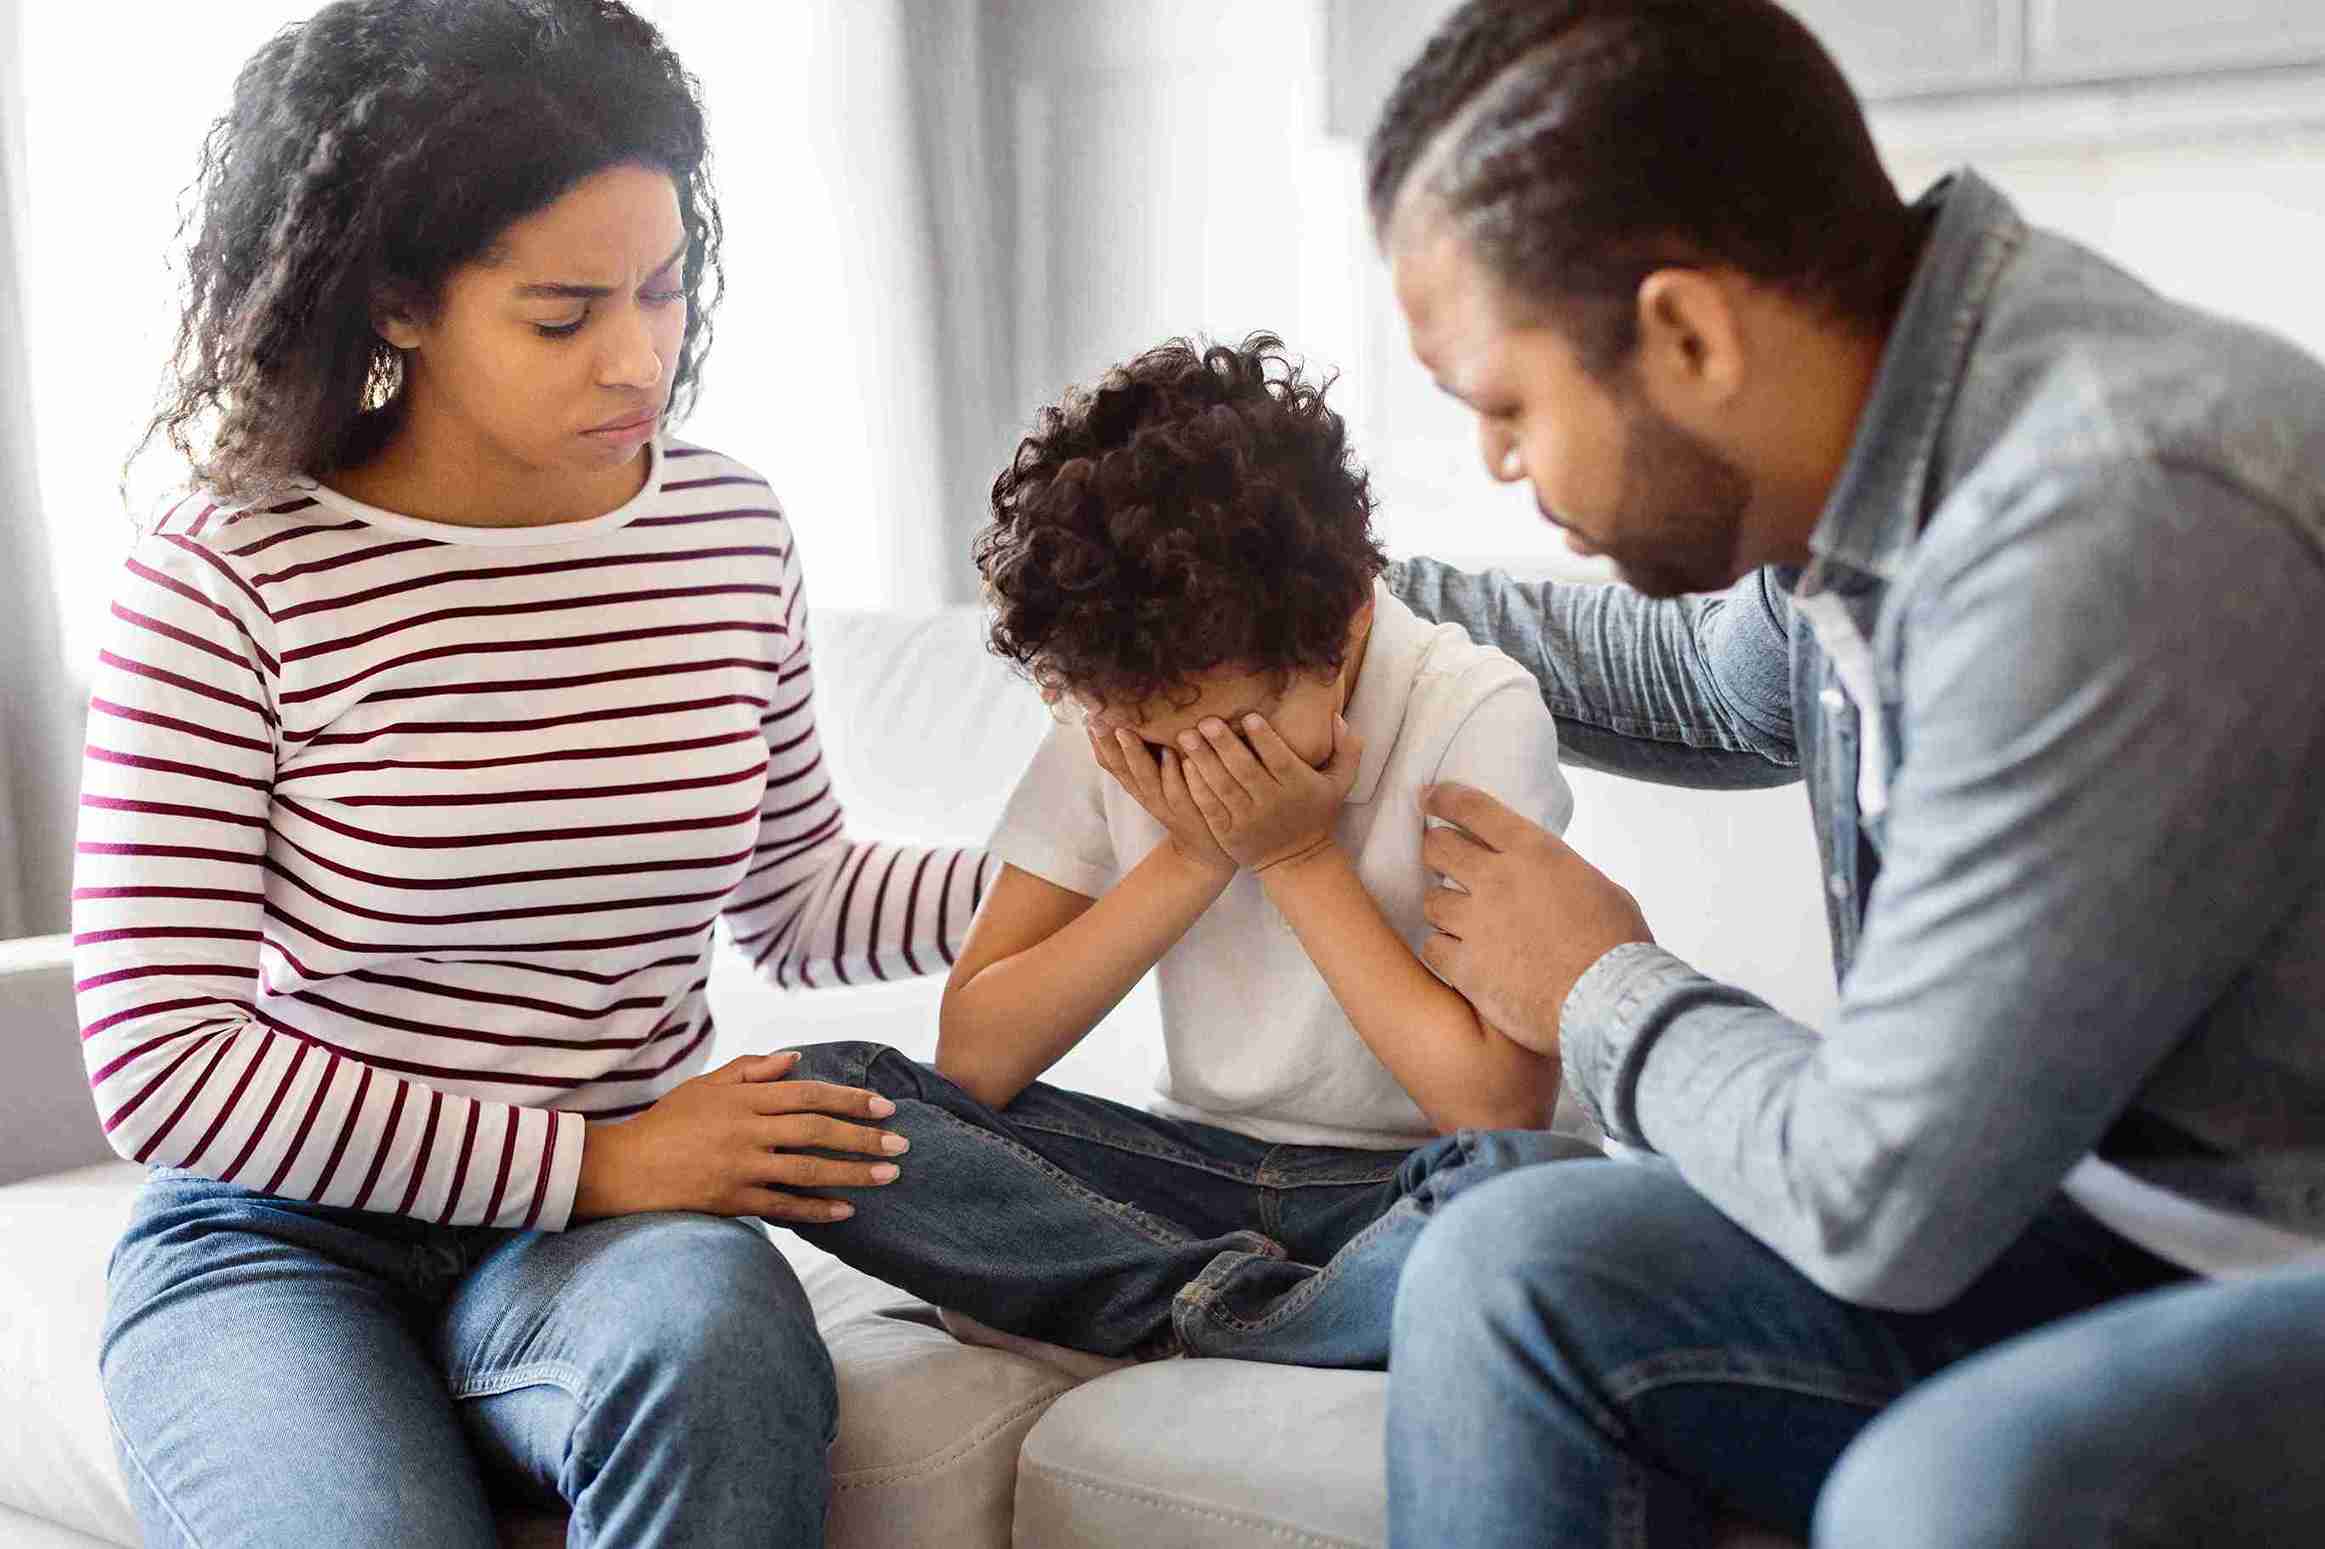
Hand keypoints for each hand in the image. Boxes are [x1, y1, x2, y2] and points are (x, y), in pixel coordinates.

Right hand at [572, 1051, 908, 1223]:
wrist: (623, 1168)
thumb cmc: (668, 1122)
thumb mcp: (706, 1085)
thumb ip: (752, 1069)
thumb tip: (797, 1060)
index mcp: (743, 1097)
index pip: (808, 1093)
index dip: (850, 1098)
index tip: (884, 1106)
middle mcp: (746, 1130)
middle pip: (816, 1130)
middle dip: (863, 1136)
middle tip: (901, 1143)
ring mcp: (740, 1167)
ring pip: (807, 1169)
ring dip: (853, 1173)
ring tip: (889, 1175)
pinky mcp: (731, 1201)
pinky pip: (782, 1207)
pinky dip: (816, 1210)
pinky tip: (846, 1211)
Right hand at [1089, 726, 1235, 875]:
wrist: (1208, 848)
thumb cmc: (1185, 801)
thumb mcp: (1160, 779)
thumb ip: (1147, 754)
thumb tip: (1134, 718)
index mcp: (1138, 787)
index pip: (1112, 764)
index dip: (1099, 743)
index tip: (1088, 716)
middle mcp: (1147, 796)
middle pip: (1123, 770)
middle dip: (1109, 744)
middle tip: (1097, 720)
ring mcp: (1168, 805)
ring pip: (1146, 779)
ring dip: (1135, 755)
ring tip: (1126, 732)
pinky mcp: (1190, 812)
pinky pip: (1178, 793)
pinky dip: (1172, 773)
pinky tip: (1170, 753)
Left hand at [1177, 713, 1361, 871]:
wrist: (1296, 860)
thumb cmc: (1316, 813)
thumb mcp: (1340, 784)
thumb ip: (1346, 750)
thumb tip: (1336, 717)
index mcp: (1298, 787)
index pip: (1280, 760)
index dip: (1265, 739)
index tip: (1249, 716)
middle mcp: (1271, 803)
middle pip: (1245, 771)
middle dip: (1224, 745)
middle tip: (1205, 721)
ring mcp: (1247, 819)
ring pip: (1222, 787)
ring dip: (1203, 761)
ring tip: (1186, 737)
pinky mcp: (1228, 832)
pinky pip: (1210, 807)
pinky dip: (1196, 787)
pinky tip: (1184, 766)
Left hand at [1419, 782, 1651, 1054]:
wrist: (1608, 1000)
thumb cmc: (1618, 947)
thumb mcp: (1601, 890)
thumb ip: (1565, 878)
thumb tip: (1557, 883)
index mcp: (1534, 852)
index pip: (1474, 809)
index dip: (1445, 798)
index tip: (1431, 798)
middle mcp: (1497, 880)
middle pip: (1438, 847)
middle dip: (1435, 850)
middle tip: (1440, 860)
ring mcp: (1476, 923)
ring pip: (1431, 900)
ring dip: (1441, 907)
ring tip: (1456, 918)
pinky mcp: (1466, 966)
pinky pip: (1432, 948)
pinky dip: (1442, 951)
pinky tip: (1457, 957)